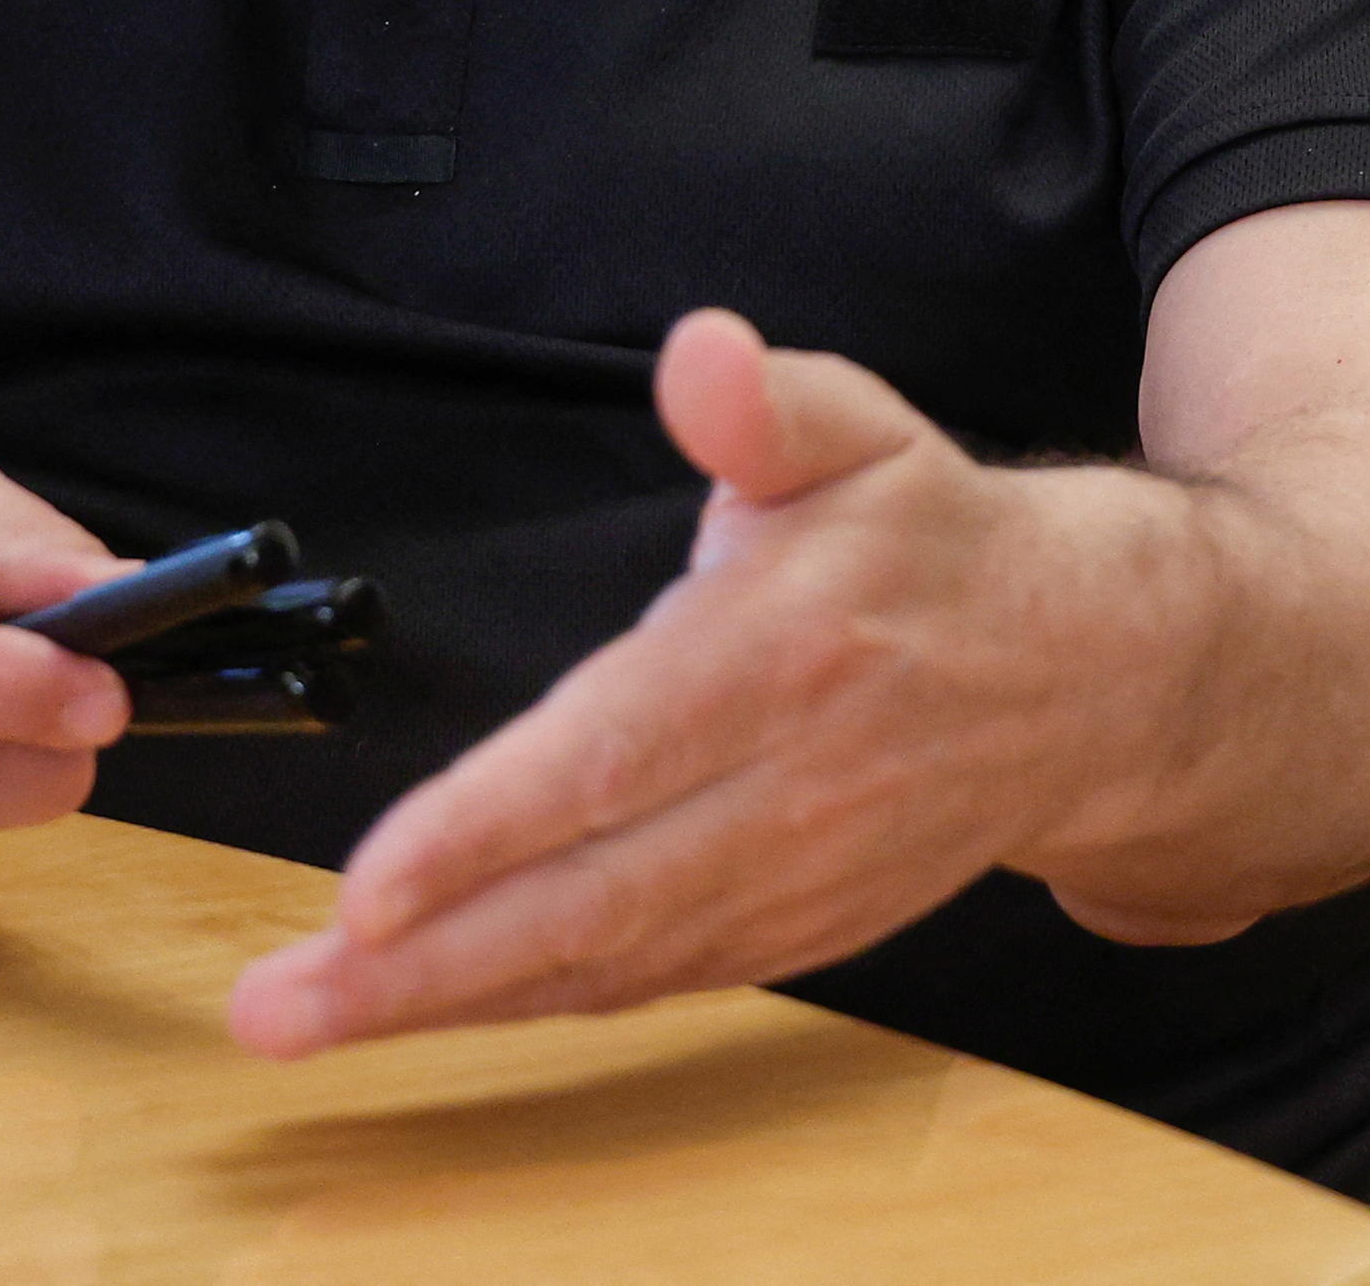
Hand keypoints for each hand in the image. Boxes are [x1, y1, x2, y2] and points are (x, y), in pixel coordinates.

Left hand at [223, 310, 1207, 1055]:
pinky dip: (535, 1005)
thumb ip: (766, 402)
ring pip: (608, 962)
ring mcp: (795, 877)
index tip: (370, 883)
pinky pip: (650, 982)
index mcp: (788, 653)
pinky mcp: (796, 931)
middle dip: (423, 963)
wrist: (1091, 674)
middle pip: (591, 898)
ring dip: (451, 1003)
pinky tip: (431, 1008)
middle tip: (278, 1002)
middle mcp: (790, 787)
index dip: (489, 830)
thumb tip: (701, 352)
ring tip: (308, 1016)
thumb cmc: (937, 542)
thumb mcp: (864, 432)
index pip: (617, 756)